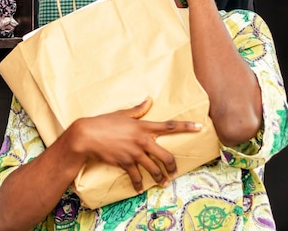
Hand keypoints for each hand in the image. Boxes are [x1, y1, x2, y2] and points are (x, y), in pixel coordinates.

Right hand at [70, 97, 202, 192]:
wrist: (87, 136)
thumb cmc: (103, 122)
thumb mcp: (121, 114)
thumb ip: (138, 110)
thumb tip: (148, 100)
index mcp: (143, 126)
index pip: (169, 126)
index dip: (186, 127)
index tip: (200, 127)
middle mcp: (142, 140)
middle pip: (166, 155)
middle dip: (172, 166)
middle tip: (173, 171)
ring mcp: (134, 153)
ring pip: (154, 169)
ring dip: (160, 178)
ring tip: (162, 182)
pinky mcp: (125, 163)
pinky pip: (137, 177)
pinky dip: (139, 184)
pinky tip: (140, 187)